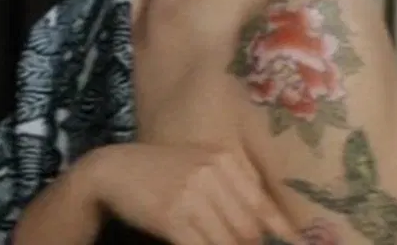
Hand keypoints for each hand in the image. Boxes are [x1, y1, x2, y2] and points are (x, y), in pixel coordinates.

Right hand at [83, 143, 299, 244]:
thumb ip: (230, 186)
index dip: (284, 233)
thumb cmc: (158, 169)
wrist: (112, 170)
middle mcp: (210, 174)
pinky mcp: (173, 218)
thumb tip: (264, 223)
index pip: (262, 204)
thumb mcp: (198, 165)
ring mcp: (191, 196)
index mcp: (222, 159)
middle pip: (249, 229)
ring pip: (229, 242)